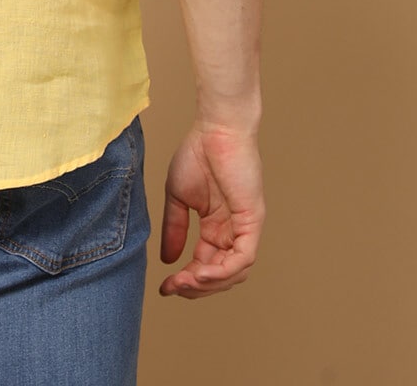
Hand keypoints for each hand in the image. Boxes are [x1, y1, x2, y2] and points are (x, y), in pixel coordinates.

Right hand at [158, 122, 263, 297]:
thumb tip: (167, 260)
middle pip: (220, 275)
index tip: (165, 288)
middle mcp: (232, 232)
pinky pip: (242, 258)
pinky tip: (200, 272)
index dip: (186, 280)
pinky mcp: (252, 222)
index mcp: (216, 226)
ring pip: (233, 273)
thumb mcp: (178, 197)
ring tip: (184, 282)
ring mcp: (244, 228)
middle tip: (172, 288)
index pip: (205, 264)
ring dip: (208, 283)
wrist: (214, 128)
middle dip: (195, 287)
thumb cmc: (198, 153)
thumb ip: (175, 228)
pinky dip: (222, 271)